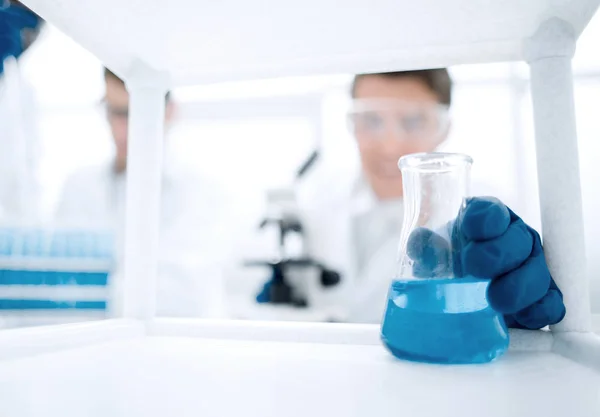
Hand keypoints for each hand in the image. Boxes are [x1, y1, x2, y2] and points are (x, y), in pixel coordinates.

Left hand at [407, 197, 565, 328]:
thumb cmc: (452, 264)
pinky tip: (522, 317)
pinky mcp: (543, 297)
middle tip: (474, 269)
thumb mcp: (435, 253)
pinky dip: (539, 311)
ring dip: (517, 287)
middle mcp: (515, 239)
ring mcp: (533, 267)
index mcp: (489, 220)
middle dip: (497, 255)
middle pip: (519, 240)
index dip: (483, 219)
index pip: (491, 212)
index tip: (469, 230)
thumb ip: (427, 246)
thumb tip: (421, 242)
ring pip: (538, 273)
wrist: (467, 294)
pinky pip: (551, 304)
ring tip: (496, 301)